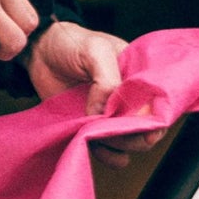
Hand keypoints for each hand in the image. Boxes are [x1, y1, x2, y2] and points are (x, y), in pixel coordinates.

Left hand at [25, 21, 163, 168]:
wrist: (40, 52)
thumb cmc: (71, 43)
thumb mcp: (95, 51)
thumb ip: (107, 80)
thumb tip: (105, 115)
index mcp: (138, 76)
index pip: (158, 101)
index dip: (158, 117)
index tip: (150, 129)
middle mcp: (129, 98)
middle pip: (147, 126)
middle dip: (138, 135)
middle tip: (122, 133)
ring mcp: (111, 114)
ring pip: (130, 140)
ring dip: (123, 145)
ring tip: (105, 137)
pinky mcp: (93, 127)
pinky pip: (108, 149)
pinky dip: (109, 155)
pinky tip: (104, 151)